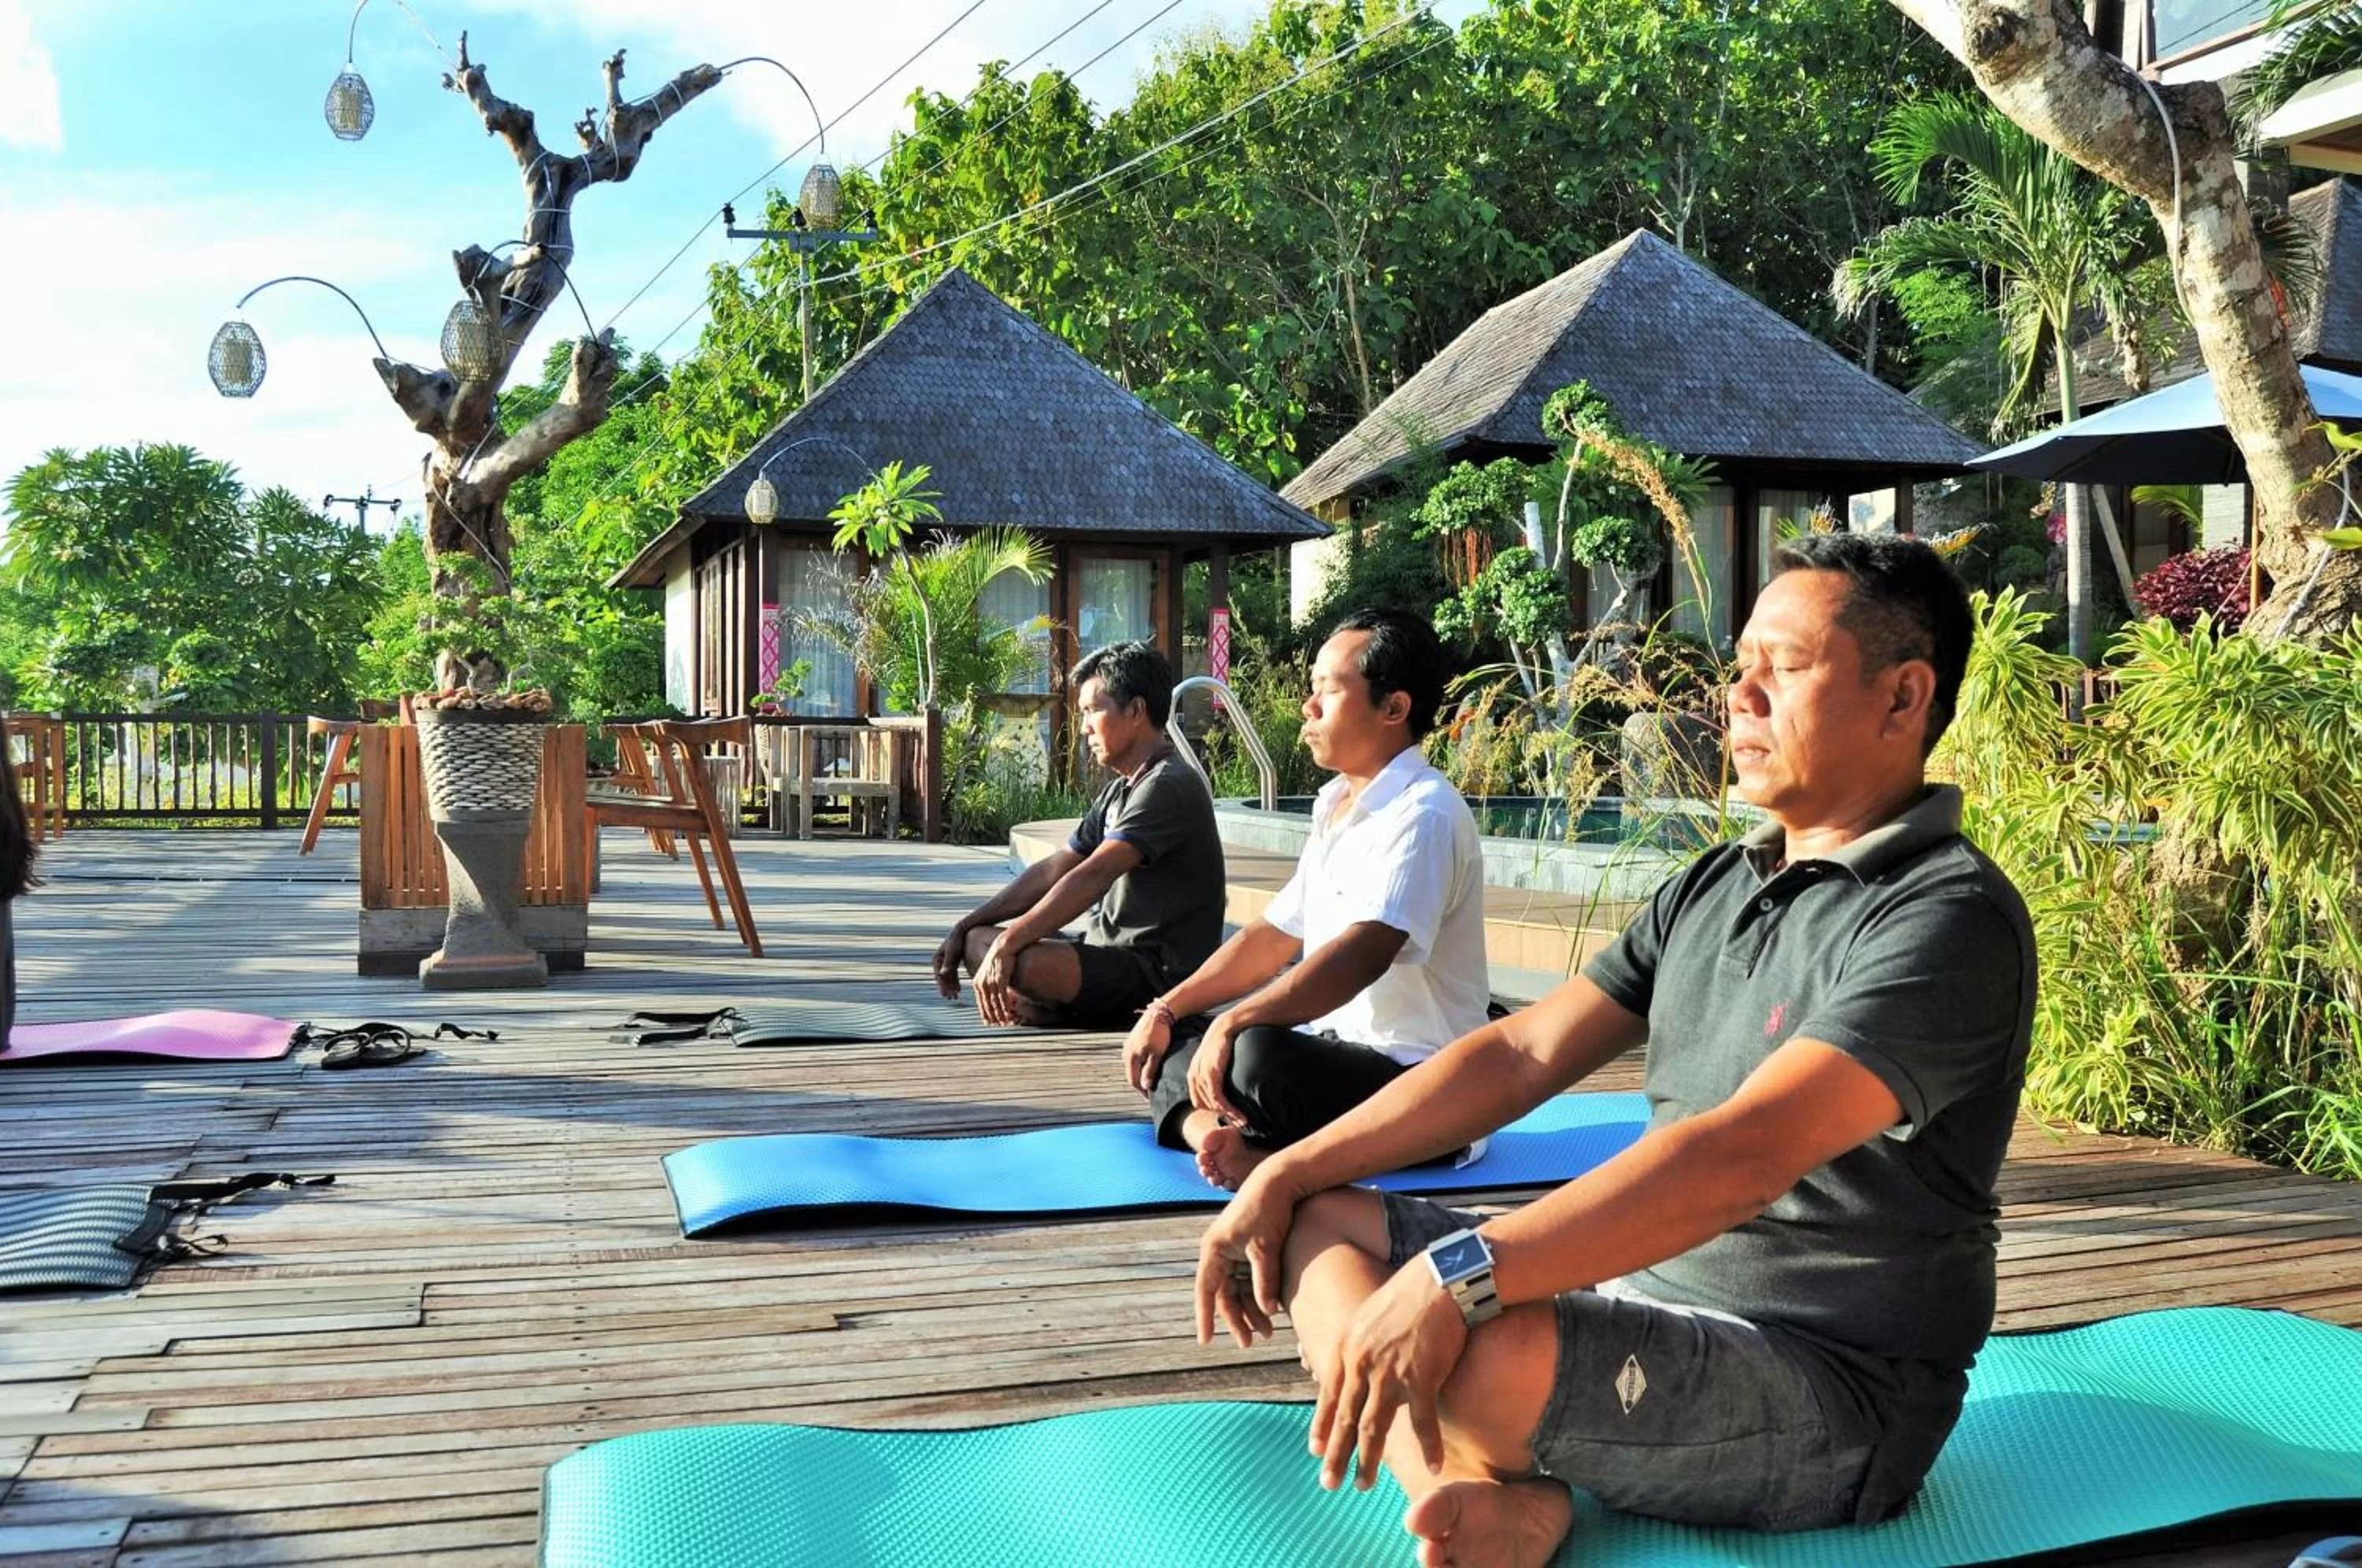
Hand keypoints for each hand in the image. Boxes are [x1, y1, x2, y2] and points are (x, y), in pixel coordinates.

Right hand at [932, 928, 967, 999]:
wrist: (965, 931)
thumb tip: (942, 974)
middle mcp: (940, 960)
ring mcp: (947, 961)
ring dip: (951, 987)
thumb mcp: (952, 952)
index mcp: (937, 958)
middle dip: (947, 988)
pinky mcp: (954, 962)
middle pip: (943, 977)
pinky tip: (959, 989)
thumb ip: (948, 963)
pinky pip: (953, 975)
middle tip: (951, 998)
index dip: (942, 985)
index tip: (945, 994)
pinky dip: (956, 982)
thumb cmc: (957, 940)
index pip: (938, 975)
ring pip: (948, 977)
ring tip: (955, 997)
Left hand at [973, 932, 1024, 1024]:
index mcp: (977, 984)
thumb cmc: (998, 961)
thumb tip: (993, 998)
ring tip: (1006, 1022)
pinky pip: (1002, 996)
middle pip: (987, 1006)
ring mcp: (990, 982)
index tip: (992, 1024)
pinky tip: (1009, 1013)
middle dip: (994, 1017)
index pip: (981, 1004)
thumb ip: (989, 986)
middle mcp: (981, 984)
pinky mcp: (999, 979)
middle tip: (1001, 1025)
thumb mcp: (990, 974)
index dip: (986, 1015)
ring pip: (994, 1003)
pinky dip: (1005, 1006)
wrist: (1003, 947)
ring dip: (1000, 1014)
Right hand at [1123, 1008, 1172, 1093]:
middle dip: (1140, 1082)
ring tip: (1151, 1078)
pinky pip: (1135, 1057)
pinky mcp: (1133, 1040)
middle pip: (1131, 1073)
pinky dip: (1141, 1063)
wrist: (1158, 1012)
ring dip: (1140, 1072)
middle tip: (1151, 1089)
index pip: (1133, 1080)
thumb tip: (1145, 1086)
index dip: (1141, 1090)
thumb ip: (1150, 1070)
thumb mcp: (1156, 1053)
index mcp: (1130, 1056)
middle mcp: (1126, 1052)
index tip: (1151, 1096)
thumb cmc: (1158, 1033)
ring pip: (1133, 1065)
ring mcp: (1128, 1045)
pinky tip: (1149, 1064)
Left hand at [1188, 1015, 1247, 1125]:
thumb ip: (1212, 1074)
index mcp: (1192, 1075)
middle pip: (1205, 1106)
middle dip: (1221, 1116)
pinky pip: (1218, 1099)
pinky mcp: (1211, 1075)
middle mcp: (1194, 1077)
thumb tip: (1221, 1087)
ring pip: (1213, 1105)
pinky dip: (1229, 1110)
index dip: (1212, 1111)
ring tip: (1243, 1121)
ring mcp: (1201, 1077)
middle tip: (1238, 1122)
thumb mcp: (1212, 1061)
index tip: (1227, 1116)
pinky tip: (1240, 1115)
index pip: (1198, 1101)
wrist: (1226, 1027)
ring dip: (1229, 1115)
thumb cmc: (1222, 1043)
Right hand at [1193, 1168, 1298, 1347]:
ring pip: (1237, 1289)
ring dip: (1250, 1310)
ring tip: (1267, 1332)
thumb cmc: (1268, 1210)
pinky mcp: (1246, 1250)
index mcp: (1214, 1248)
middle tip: (1249, 1342)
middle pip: (1223, 1294)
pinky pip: (1248, 1280)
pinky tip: (1271, 1312)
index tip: (1205, 1340)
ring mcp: (1232, 1251)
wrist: (1279, 1181)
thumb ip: (1265, 1281)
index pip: (1206, 1290)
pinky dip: (1258, 1295)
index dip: (1205, 1317)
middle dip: (1237, 1318)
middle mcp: (1219, 1251)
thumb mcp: (1266, 1248)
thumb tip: (1268, 1311)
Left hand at [1310, 1257, 1466, 1491]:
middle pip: (1347, 1418)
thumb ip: (1356, 1347)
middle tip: (1329, 1483)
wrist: (1441, 1280)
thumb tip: (1350, 1366)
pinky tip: (1432, 1466)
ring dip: (1368, 1460)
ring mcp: (1390, 1372)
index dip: (1322, 1426)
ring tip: (1363, 1485)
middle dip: (1336, 1454)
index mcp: (1347, 1348)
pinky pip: (1422, 1422)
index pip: (1329, 1395)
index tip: (1315, 1451)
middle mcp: (1362, 1363)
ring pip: (1374, 1426)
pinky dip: (1428, 1445)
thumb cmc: (1408, 1296)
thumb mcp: (1367, 1317)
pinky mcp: (1421, 1376)